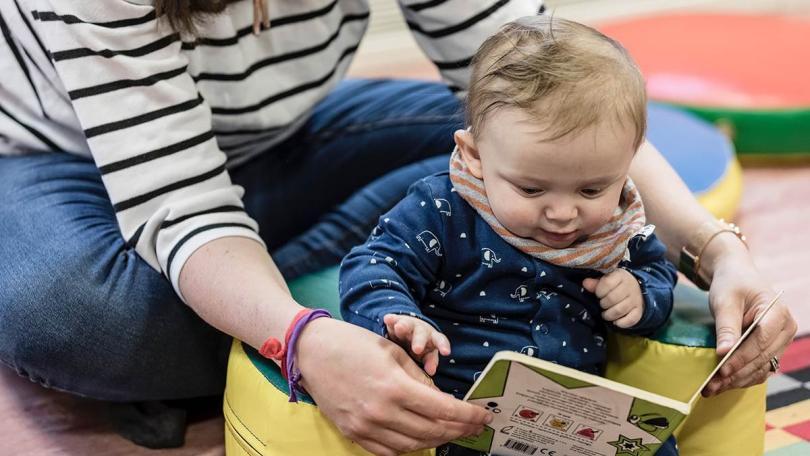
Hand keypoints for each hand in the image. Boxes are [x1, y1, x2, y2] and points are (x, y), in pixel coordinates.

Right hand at [295, 317, 489, 455]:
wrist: (310, 350)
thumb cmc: (352, 343)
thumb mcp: (394, 353)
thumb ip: (419, 379)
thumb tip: (441, 400)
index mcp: (394, 386)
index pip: (442, 409)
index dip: (467, 416)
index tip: (482, 416)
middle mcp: (381, 411)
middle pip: (431, 430)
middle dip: (458, 429)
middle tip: (473, 426)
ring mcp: (365, 426)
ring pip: (412, 445)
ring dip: (436, 440)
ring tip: (451, 432)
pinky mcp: (353, 433)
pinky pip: (388, 451)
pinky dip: (409, 447)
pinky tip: (421, 438)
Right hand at [384, 314, 450, 375]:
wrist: (409, 331)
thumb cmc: (421, 348)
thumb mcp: (426, 355)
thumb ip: (430, 362)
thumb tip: (431, 372)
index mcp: (433, 339)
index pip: (440, 341)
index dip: (443, 346)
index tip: (446, 352)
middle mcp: (422, 330)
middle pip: (422, 334)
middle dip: (419, 341)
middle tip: (417, 349)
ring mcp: (409, 325)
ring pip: (407, 325)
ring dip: (404, 327)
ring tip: (399, 328)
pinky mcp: (396, 321)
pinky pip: (394, 320)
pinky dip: (391, 319)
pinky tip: (387, 319)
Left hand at [583, 269, 643, 327]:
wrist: (636, 288)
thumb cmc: (616, 284)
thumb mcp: (607, 279)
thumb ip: (595, 282)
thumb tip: (585, 283)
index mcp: (620, 276)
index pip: (607, 283)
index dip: (599, 291)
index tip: (598, 294)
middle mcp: (630, 287)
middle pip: (612, 298)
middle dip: (603, 304)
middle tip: (601, 304)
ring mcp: (636, 300)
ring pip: (620, 310)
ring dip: (609, 315)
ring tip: (605, 314)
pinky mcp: (639, 311)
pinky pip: (631, 320)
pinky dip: (621, 323)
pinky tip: (615, 321)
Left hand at [702, 250, 796, 395]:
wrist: (737, 278)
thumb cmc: (731, 285)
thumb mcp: (725, 301)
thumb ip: (726, 327)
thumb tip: (724, 353)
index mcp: (778, 313)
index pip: (761, 341)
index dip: (741, 358)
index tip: (721, 370)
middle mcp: (785, 330)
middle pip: (761, 358)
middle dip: (735, 374)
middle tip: (710, 386)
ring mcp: (780, 342)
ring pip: (761, 368)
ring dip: (737, 381)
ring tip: (712, 389)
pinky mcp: (770, 350)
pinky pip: (759, 369)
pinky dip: (741, 378)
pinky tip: (721, 385)